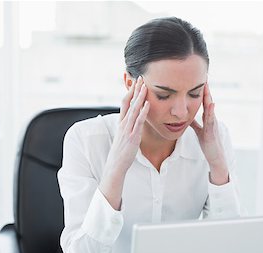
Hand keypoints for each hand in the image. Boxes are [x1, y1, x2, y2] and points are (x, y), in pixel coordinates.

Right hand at [100, 76, 149, 208]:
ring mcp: (127, 129)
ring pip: (133, 109)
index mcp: (121, 122)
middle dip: (135, 89)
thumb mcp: (124, 136)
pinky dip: (143, 112)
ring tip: (145, 85)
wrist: (116, 165)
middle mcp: (123, 123)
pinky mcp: (133, 136)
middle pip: (128, 102)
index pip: (125, 103)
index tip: (136, 82)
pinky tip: (147, 104)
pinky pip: (138, 122)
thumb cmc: (121, 152)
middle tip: (141, 77)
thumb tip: (134, 121)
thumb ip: (128, 127)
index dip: (130, 91)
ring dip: (139, 96)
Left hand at [190, 83, 228, 184]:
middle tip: (203, 74)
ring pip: (210, 107)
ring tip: (206, 84)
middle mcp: (211, 118)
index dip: (200, 90)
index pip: (203, 100)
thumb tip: (185, 115)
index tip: (196, 77)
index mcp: (206, 117)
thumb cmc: (208, 143)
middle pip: (207, 100)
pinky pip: (211, 120)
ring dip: (208, 96)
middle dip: (205, 88)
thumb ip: (194, 122)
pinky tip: (210, 103)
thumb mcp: (198, 130)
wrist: (216, 156)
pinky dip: (211, 111)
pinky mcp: (212, 131)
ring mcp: (212, 124)